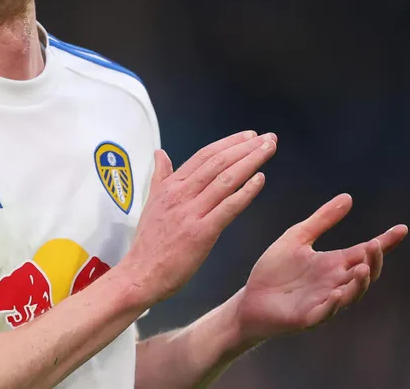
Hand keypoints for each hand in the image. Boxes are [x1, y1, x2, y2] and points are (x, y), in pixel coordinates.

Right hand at [122, 131, 276, 305]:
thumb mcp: (151, 202)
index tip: (249, 136)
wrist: (140, 274)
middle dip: (246, 147)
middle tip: (268, 138)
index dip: (228, 143)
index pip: (203, 156)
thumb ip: (160, 176)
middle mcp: (181, 194)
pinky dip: (245, 192)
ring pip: (225, 179)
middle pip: (218, 163)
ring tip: (269, 150)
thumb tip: (160, 153)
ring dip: (250, 161)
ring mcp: (191, 212)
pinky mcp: (201, 232)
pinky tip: (260, 179)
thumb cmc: (148, 243)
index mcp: (170, 186)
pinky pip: (227, 207)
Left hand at [235, 193, 408, 342]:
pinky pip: (326, 313)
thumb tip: (348, 197)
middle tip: (374, 245)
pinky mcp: (308, 317)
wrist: (250, 299)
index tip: (402, 229)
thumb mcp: (297, 238)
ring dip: (358, 283)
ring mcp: (325, 302)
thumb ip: (321, 220)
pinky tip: (338, 293)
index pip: (364, 252)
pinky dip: (334, 304)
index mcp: (334, 264)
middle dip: (372, 261)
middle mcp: (335, 283)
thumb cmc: (274, 271)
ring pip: (351, 294)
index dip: (385, 242)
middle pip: (364, 274)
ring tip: (362, 267)